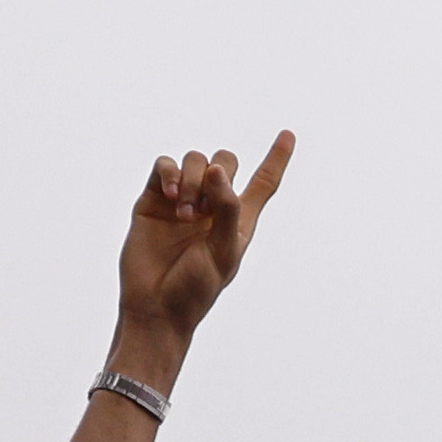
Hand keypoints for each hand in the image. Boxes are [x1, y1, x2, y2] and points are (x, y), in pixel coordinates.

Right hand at [114, 134, 296, 340]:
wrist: (155, 306)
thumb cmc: (196, 288)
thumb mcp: (224, 252)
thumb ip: (226, 209)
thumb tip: (217, 169)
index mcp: (238, 218)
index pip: (263, 182)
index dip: (276, 158)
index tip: (288, 134)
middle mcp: (212, 205)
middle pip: (225, 162)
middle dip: (217, 174)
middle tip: (202, 210)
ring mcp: (182, 200)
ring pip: (195, 160)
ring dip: (192, 181)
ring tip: (183, 213)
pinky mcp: (153, 200)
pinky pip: (164, 166)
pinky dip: (169, 172)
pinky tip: (169, 195)